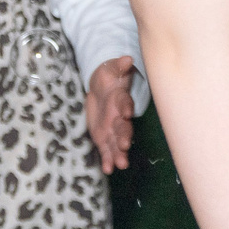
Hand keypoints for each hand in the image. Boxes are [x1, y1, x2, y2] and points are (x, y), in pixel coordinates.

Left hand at [85, 55, 136, 173]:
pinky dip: (108, 159)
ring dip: (119, 153)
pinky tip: (108, 169)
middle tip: (124, 145)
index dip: (126, 108)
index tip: (127, 114)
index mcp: (120, 99)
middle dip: (124, 136)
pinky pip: (107, 149)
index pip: (124, 103)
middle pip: (123, 127)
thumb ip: (118, 66)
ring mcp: (112, 128)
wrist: (101, 87)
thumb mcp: (110, 68)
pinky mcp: (104, 136)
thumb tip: (127, 59)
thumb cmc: (108, 76)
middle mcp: (119, 116)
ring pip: (116, 142)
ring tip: (121, 164)